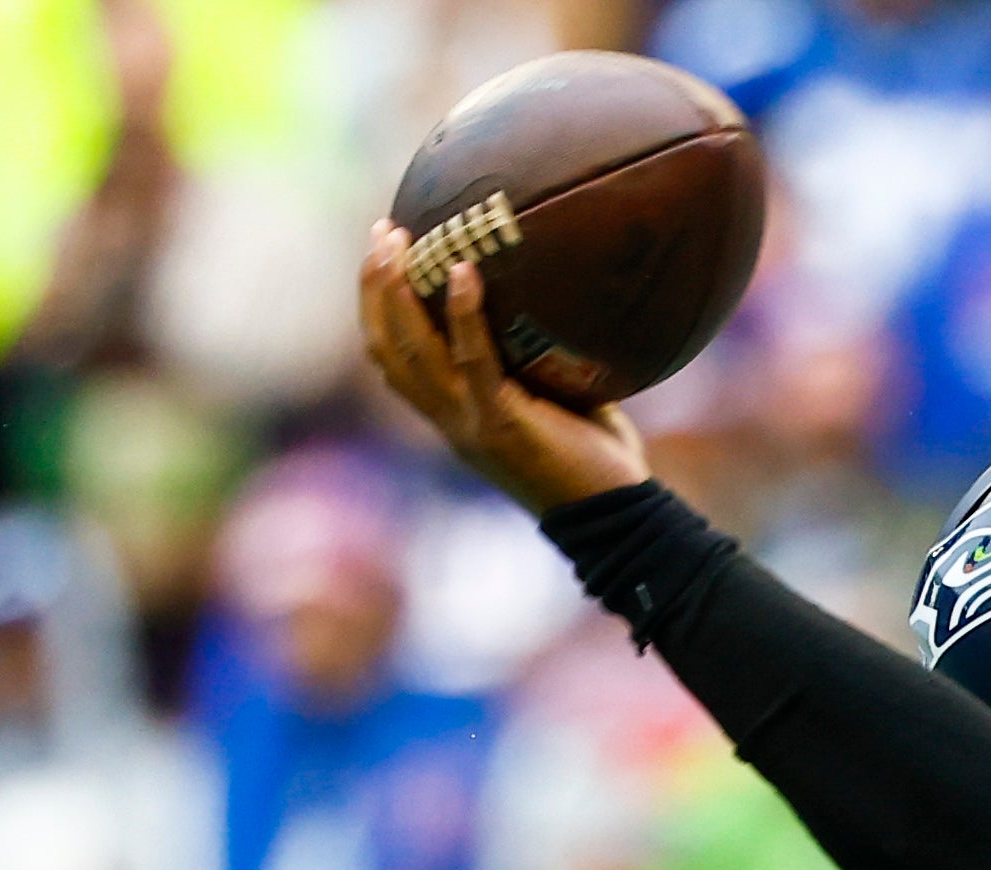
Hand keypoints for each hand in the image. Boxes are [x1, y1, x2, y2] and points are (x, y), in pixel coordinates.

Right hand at [358, 222, 647, 514]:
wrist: (615, 518)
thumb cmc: (599, 459)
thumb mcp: (557, 399)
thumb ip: (538, 358)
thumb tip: (556, 292)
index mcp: (454, 416)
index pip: (395, 359)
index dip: (379, 307)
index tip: (385, 251)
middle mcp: (449, 421)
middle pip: (386, 349)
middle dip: (375, 287)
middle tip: (383, 231)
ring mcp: (470, 425)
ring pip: (411, 352)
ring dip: (396, 291)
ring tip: (400, 240)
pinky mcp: (501, 424)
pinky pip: (472, 360)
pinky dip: (462, 314)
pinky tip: (462, 270)